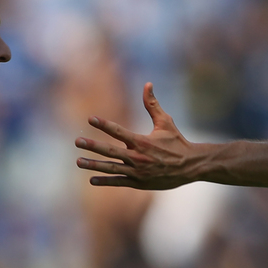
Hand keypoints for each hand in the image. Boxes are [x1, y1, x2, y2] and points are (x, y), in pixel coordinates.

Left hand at [75, 83, 196, 189]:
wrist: (190, 166)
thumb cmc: (177, 142)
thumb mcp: (165, 122)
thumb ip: (152, 104)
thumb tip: (147, 84)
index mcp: (142, 141)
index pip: (118, 131)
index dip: (103, 124)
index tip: (90, 119)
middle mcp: (138, 157)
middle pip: (110, 151)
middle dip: (92, 146)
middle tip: (77, 141)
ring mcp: (137, 172)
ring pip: (111, 168)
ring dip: (94, 165)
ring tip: (79, 161)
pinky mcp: (139, 183)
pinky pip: (119, 182)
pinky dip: (105, 181)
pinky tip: (92, 179)